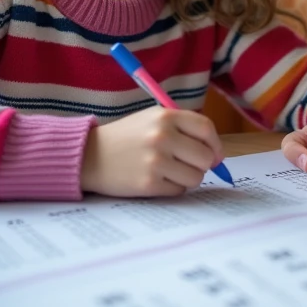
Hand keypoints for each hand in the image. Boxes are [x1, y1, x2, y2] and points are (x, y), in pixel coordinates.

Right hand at [80, 107, 224, 196]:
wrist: (89, 156)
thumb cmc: (127, 137)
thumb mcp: (152, 119)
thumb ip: (183, 129)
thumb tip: (216, 154)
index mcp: (165, 116)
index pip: (206, 129)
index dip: (216, 144)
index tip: (216, 155)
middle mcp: (162, 137)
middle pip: (205, 157)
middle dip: (202, 164)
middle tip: (189, 165)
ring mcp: (155, 161)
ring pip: (195, 177)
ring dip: (187, 178)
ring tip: (170, 172)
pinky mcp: (148, 184)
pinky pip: (178, 191)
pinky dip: (172, 188)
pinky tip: (157, 179)